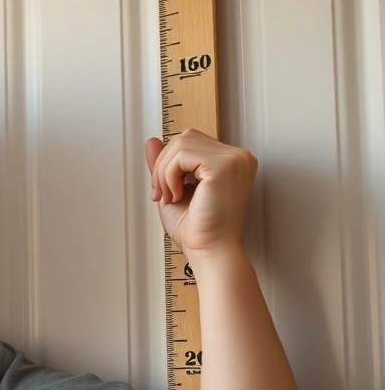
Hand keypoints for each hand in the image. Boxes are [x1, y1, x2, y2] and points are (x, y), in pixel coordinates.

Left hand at [144, 129, 257, 261]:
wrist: (209, 252)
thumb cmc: (198, 230)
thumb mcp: (173, 188)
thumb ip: (165, 164)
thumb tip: (151, 141)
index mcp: (231, 162)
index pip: (191, 142)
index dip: (169, 163)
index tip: (163, 192)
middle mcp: (238, 157)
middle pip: (185, 138)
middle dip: (164, 166)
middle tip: (162, 196)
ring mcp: (234, 159)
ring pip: (181, 144)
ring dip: (164, 172)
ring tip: (171, 197)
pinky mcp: (224, 166)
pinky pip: (182, 154)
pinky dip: (170, 175)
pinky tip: (177, 196)